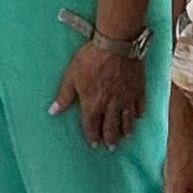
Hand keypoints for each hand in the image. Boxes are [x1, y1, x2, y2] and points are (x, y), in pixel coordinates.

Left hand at [50, 35, 144, 150]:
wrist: (116, 44)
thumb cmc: (91, 59)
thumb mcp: (71, 76)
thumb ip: (63, 96)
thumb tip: (52, 111)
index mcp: (93, 104)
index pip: (92, 126)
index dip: (92, 136)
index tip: (94, 144)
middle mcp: (111, 106)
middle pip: (111, 127)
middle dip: (110, 139)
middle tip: (111, 148)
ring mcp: (126, 98)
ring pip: (127, 120)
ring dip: (126, 131)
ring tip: (125, 138)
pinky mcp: (138, 89)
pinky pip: (140, 105)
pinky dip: (139, 113)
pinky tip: (138, 117)